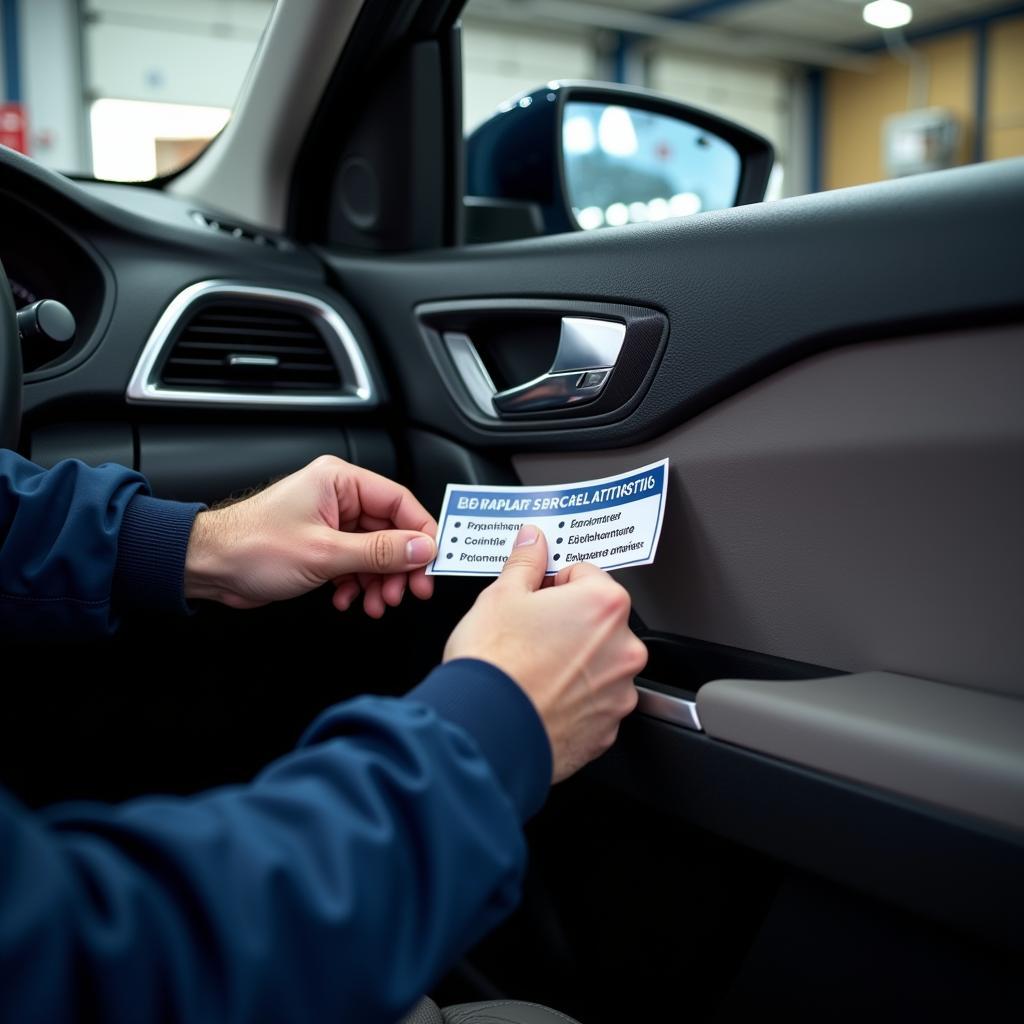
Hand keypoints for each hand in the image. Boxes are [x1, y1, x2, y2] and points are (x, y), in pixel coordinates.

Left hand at [184, 456, 436, 616]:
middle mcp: (338, 497)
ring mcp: (330, 522)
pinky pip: (356, 563)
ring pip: (375, 551)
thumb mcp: (325, 552)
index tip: (432, 562)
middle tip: (409, 592)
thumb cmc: (251, 547)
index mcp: (340, 481)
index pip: (399, 502)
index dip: (422, 533)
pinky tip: (350, 599)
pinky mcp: (321, 545)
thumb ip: (380, 552)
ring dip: (379, 580)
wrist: (208, 567)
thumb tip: (422, 549)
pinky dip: (358, 583)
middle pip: (391, 531)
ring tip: (377, 603)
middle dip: (399, 566)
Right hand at [443, 525, 646, 782]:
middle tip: (528, 635)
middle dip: (567, 623)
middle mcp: (624, 648)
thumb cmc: (494, 663)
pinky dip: (573, 699)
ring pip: (598, 663)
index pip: (584, 574)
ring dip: (574, 662)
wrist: (484, 732)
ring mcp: (619, 692)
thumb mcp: (501, 596)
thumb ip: (526, 562)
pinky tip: (541, 697)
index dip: (552, 584)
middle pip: (597, 620)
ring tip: (532, 670)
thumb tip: (534, 540)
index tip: (533, 599)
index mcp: (604, 604)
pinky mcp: (608, 729)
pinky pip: (593, 703)